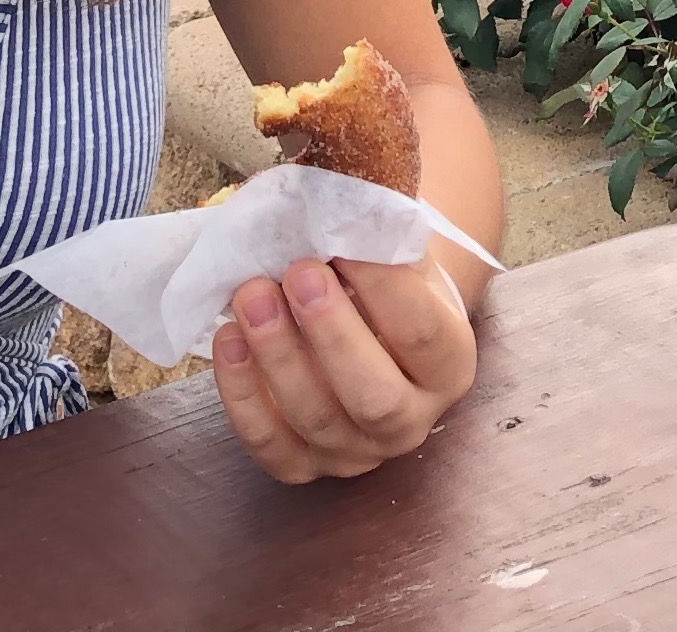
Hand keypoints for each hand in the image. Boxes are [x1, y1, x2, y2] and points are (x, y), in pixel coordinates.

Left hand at [208, 254, 476, 482]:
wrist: (371, 328)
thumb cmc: (386, 281)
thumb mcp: (399, 257)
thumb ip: (377, 240)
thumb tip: (333, 210)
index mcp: (449, 364)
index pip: (421, 334)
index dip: (383, 287)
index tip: (346, 239)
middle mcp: (410, 420)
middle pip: (374, 395)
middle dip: (331, 333)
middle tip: (298, 272)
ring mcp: (355, 452)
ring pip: (315, 419)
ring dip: (277, 355)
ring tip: (250, 294)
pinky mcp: (303, 465)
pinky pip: (268, 443)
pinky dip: (242, 394)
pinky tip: (227, 338)